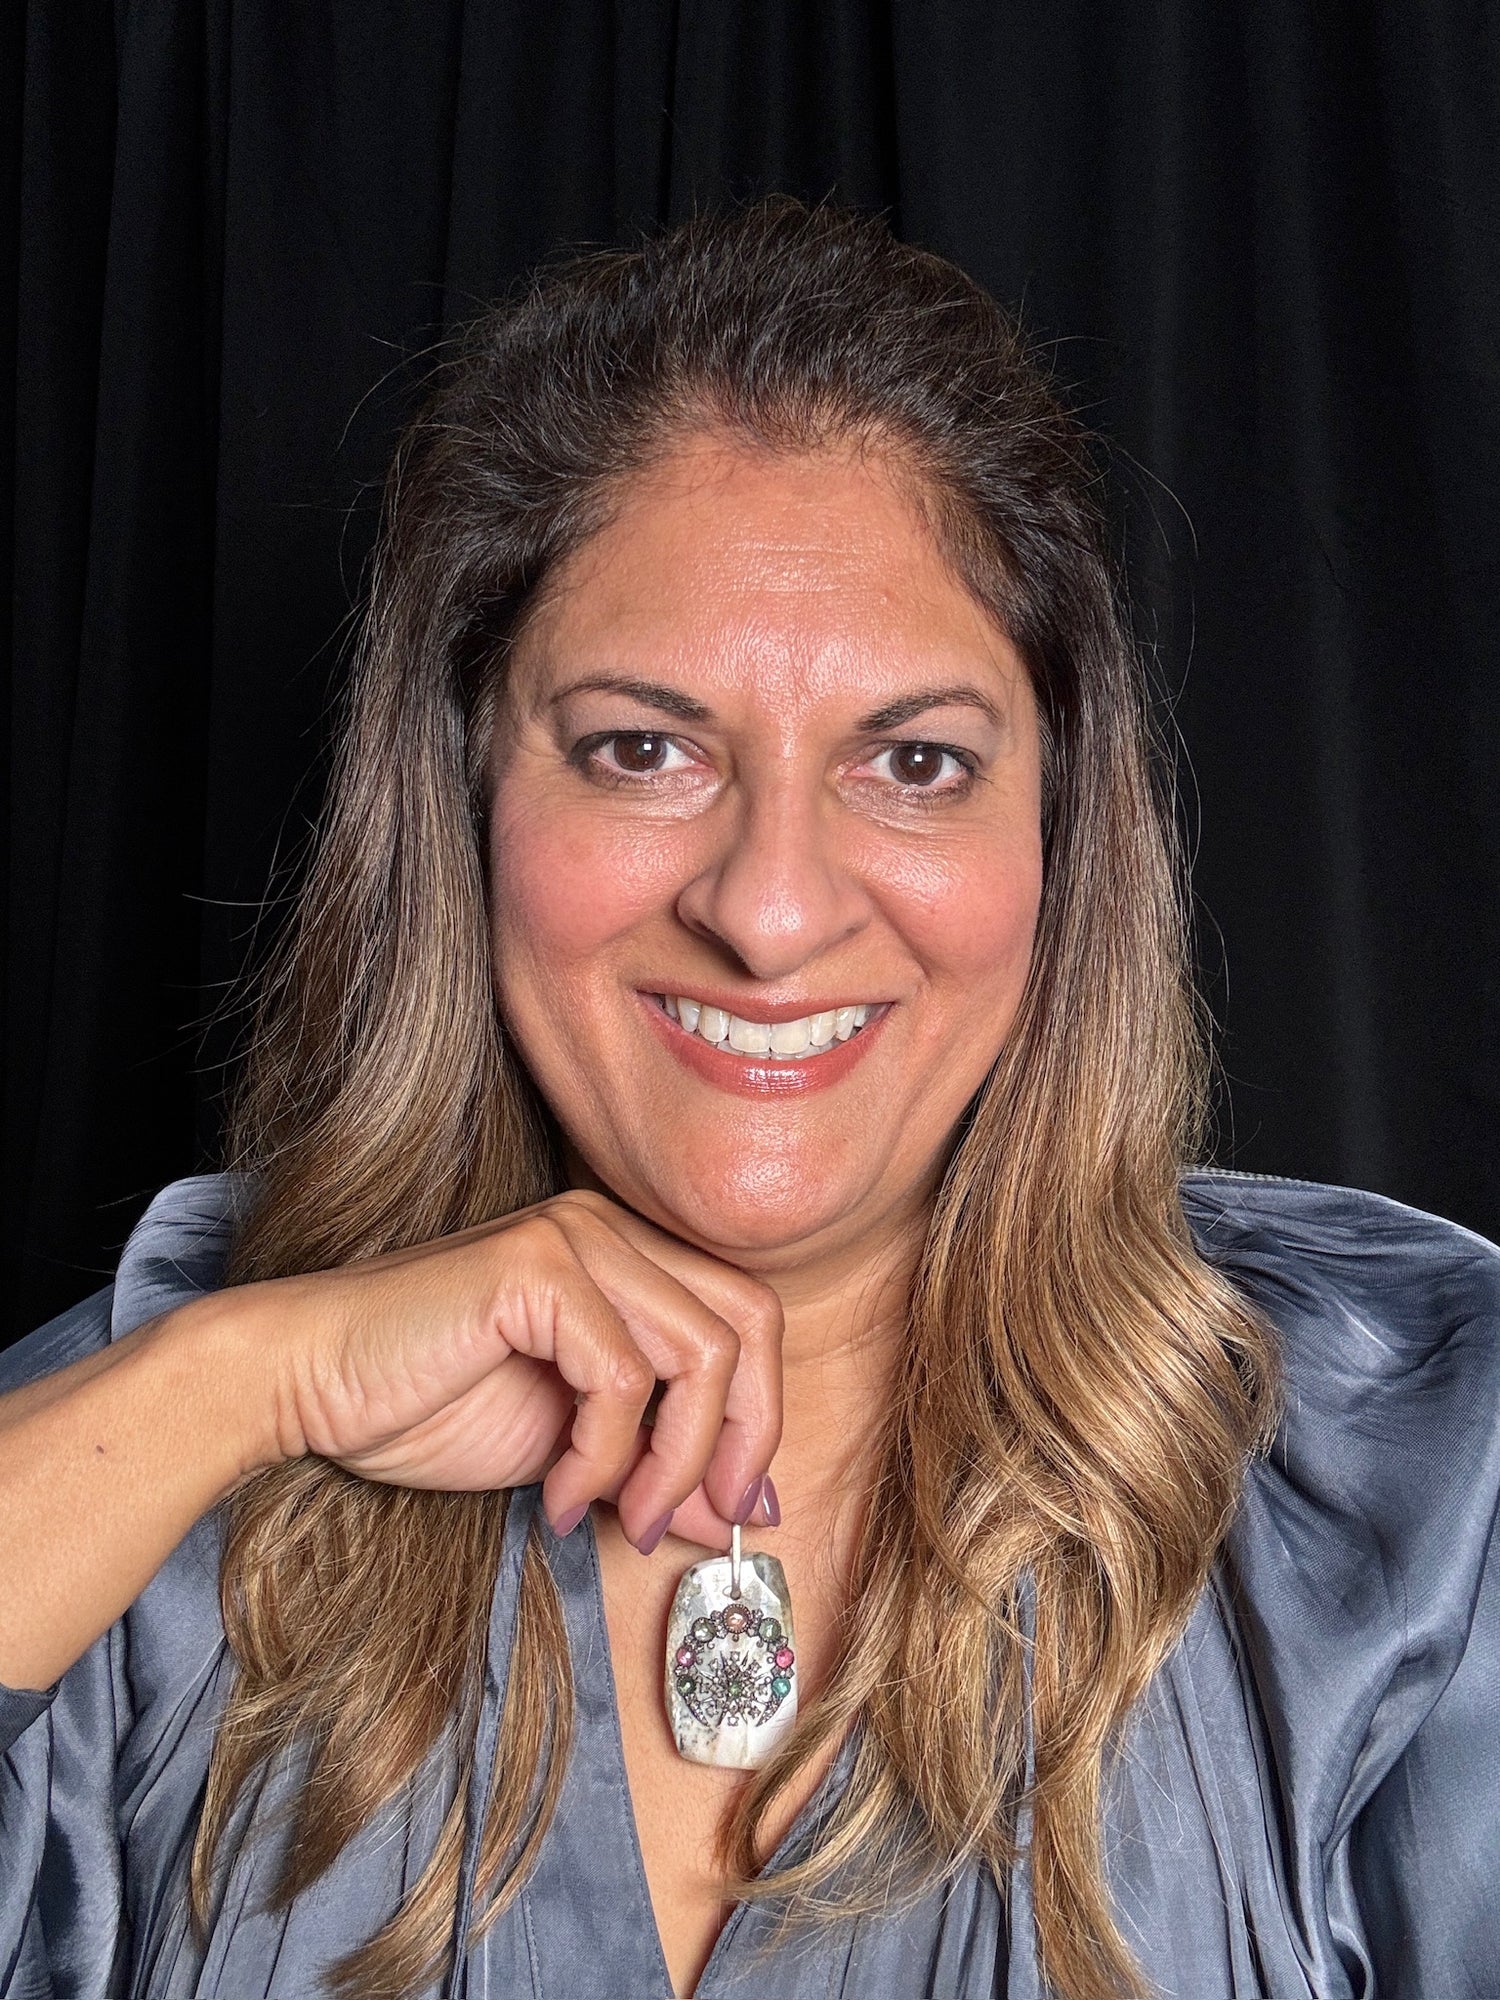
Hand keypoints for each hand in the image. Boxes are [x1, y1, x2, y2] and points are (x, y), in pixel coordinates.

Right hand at [248, 1188, 783, 1550]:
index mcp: (626, 1253)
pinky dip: (603, 1458)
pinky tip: (555, 1496)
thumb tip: (751, 1508)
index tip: (730, 1507)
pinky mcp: (537, 1266)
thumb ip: (660, 1467)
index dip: (758, 1417)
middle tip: (690, 1519)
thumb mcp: (574, 1453)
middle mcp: (609, 1227)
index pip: (749, 1319)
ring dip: (669, 1463)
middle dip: (738, 1438)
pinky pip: (622, 1377)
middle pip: (748, 1326)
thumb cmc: (427, 1406)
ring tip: (617, 1519)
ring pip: (700, 1354)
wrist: (308, 1384)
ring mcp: (575, 1235)